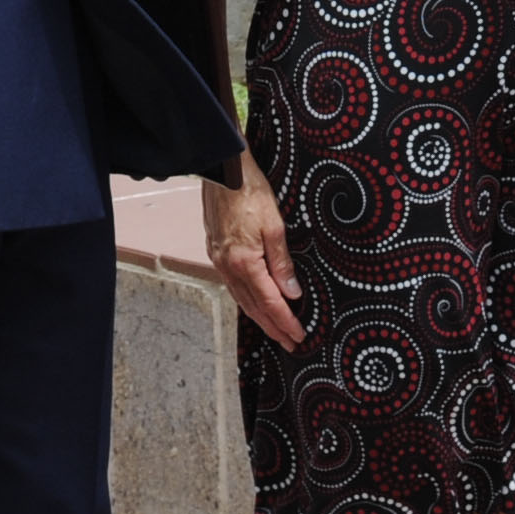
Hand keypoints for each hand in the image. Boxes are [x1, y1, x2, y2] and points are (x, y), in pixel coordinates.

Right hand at [203, 158, 304, 347]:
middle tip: (290, 342)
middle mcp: (228, 267)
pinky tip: (255, 303)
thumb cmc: (250, 192)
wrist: (222, 171)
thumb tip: (292, 292)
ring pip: (242, 298)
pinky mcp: (216, 252)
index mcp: (244, 262)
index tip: (298, 335)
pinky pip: (234, 285)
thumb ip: (282, 262)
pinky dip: (247, 300)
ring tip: (275, 330)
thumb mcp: (274, 225)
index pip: (269, 301)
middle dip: (273, 327)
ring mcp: (219, 261)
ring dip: (260, 317)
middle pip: (254, 307)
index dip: (285, 321)